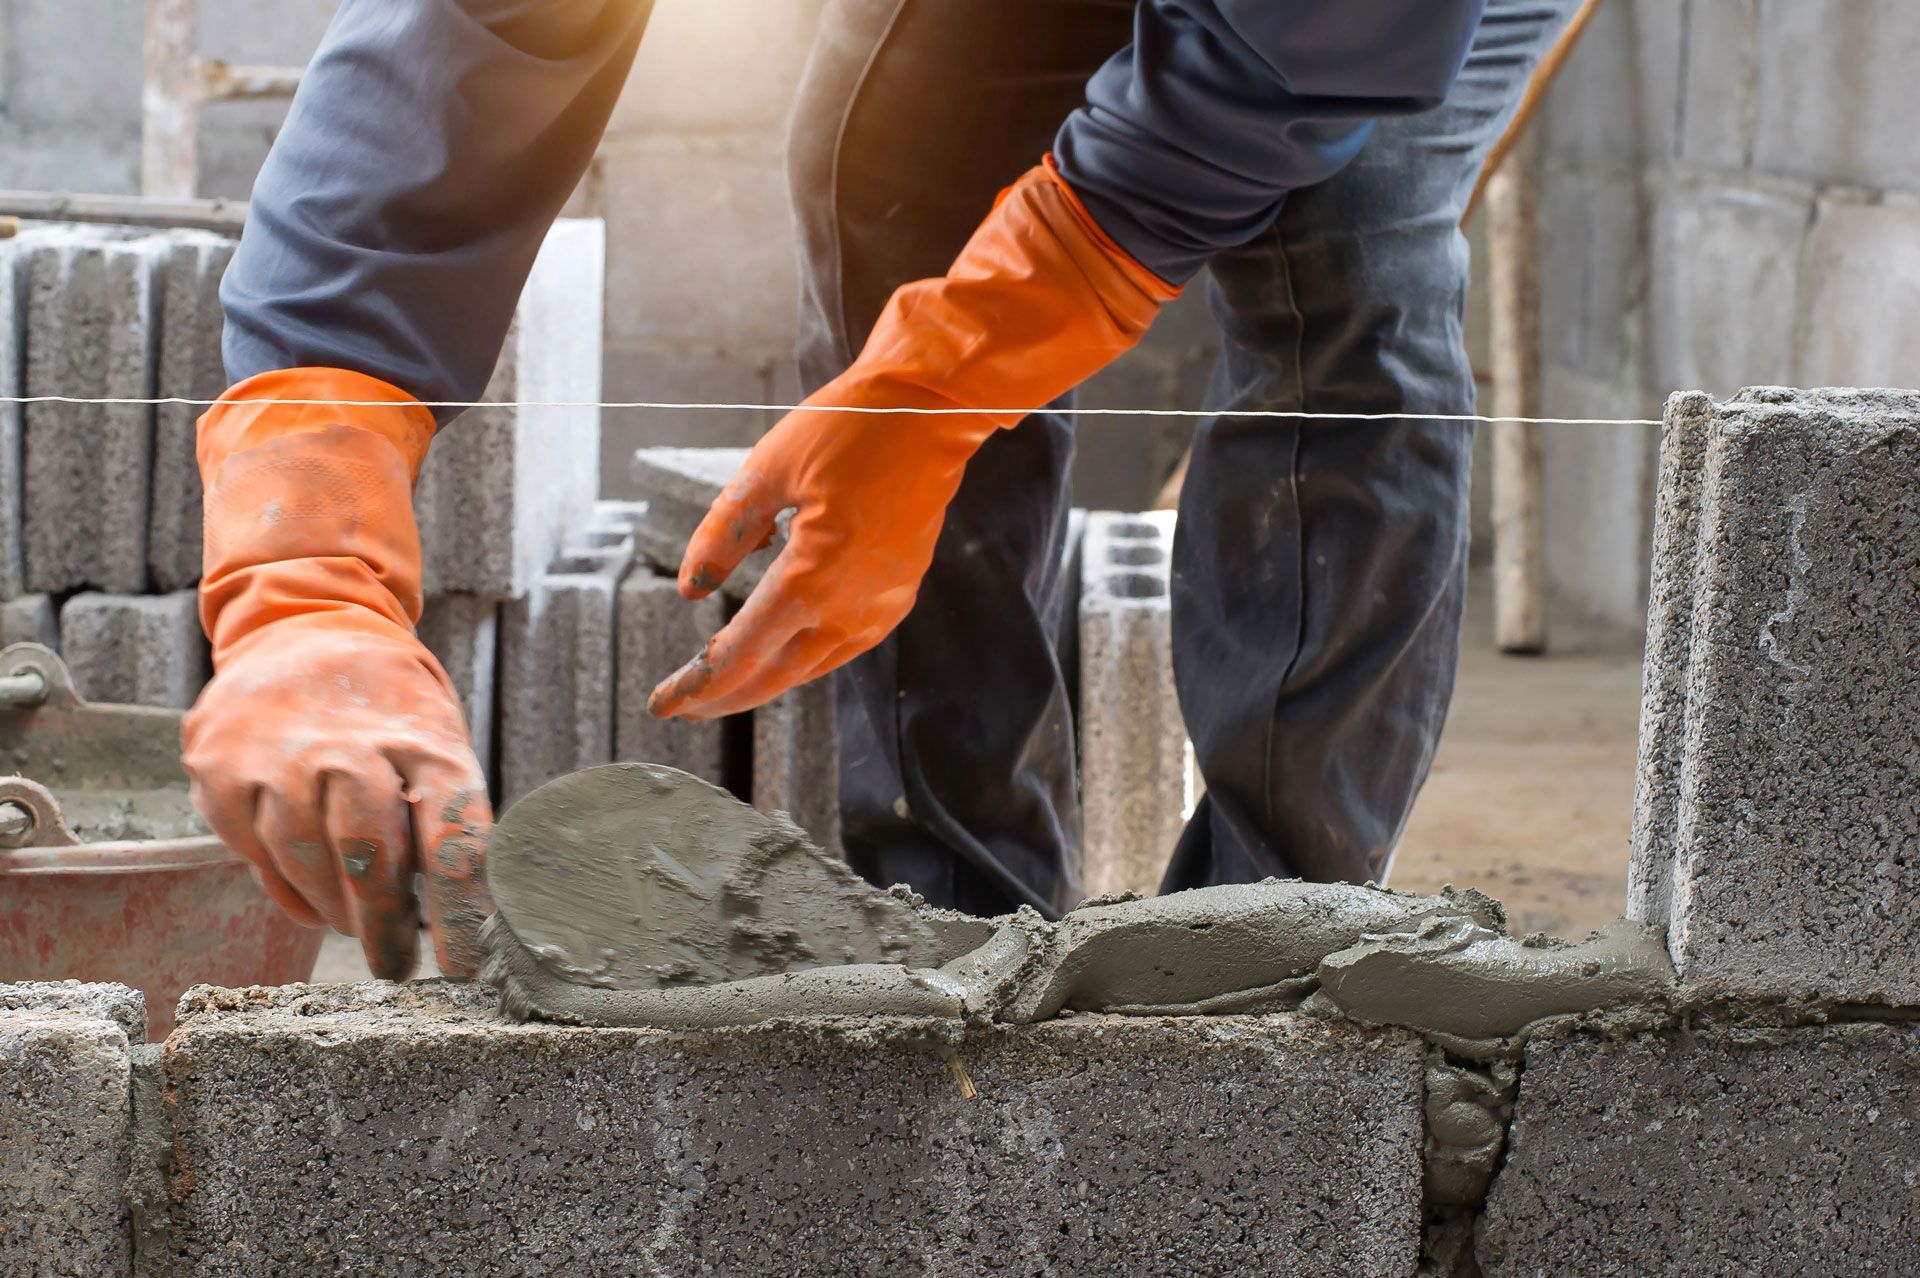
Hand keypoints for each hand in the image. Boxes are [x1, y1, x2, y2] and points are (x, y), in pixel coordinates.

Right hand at [184, 626, 492, 978]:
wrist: (302, 627)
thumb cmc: (389, 707)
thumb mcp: (437, 741)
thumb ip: (441, 819)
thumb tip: (456, 920)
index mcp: (425, 741)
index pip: (452, 835)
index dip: (460, 912)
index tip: (466, 969)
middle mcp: (350, 746)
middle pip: (369, 856)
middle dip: (385, 926)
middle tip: (396, 965)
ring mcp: (278, 756)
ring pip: (306, 863)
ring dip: (335, 910)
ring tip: (354, 925)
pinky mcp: (221, 768)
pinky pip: (255, 854)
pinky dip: (288, 888)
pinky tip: (311, 896)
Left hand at [649, 158, 1176, 719]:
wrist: (931, 413)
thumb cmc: (849, 430)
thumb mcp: (766, 471)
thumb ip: (722, 535)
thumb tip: (691, 589)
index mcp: (811, 580)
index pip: (738, 654)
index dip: (695, 685)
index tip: (660, 702)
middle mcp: (849, 609)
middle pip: (773, 677)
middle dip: (722, 697)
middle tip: (681, 707)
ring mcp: (879, 608)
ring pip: (808, 668)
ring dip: (762, 682)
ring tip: (721, 686)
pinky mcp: (896, 598)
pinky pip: (840, 647)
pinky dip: (801, 659)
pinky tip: (778, 650)